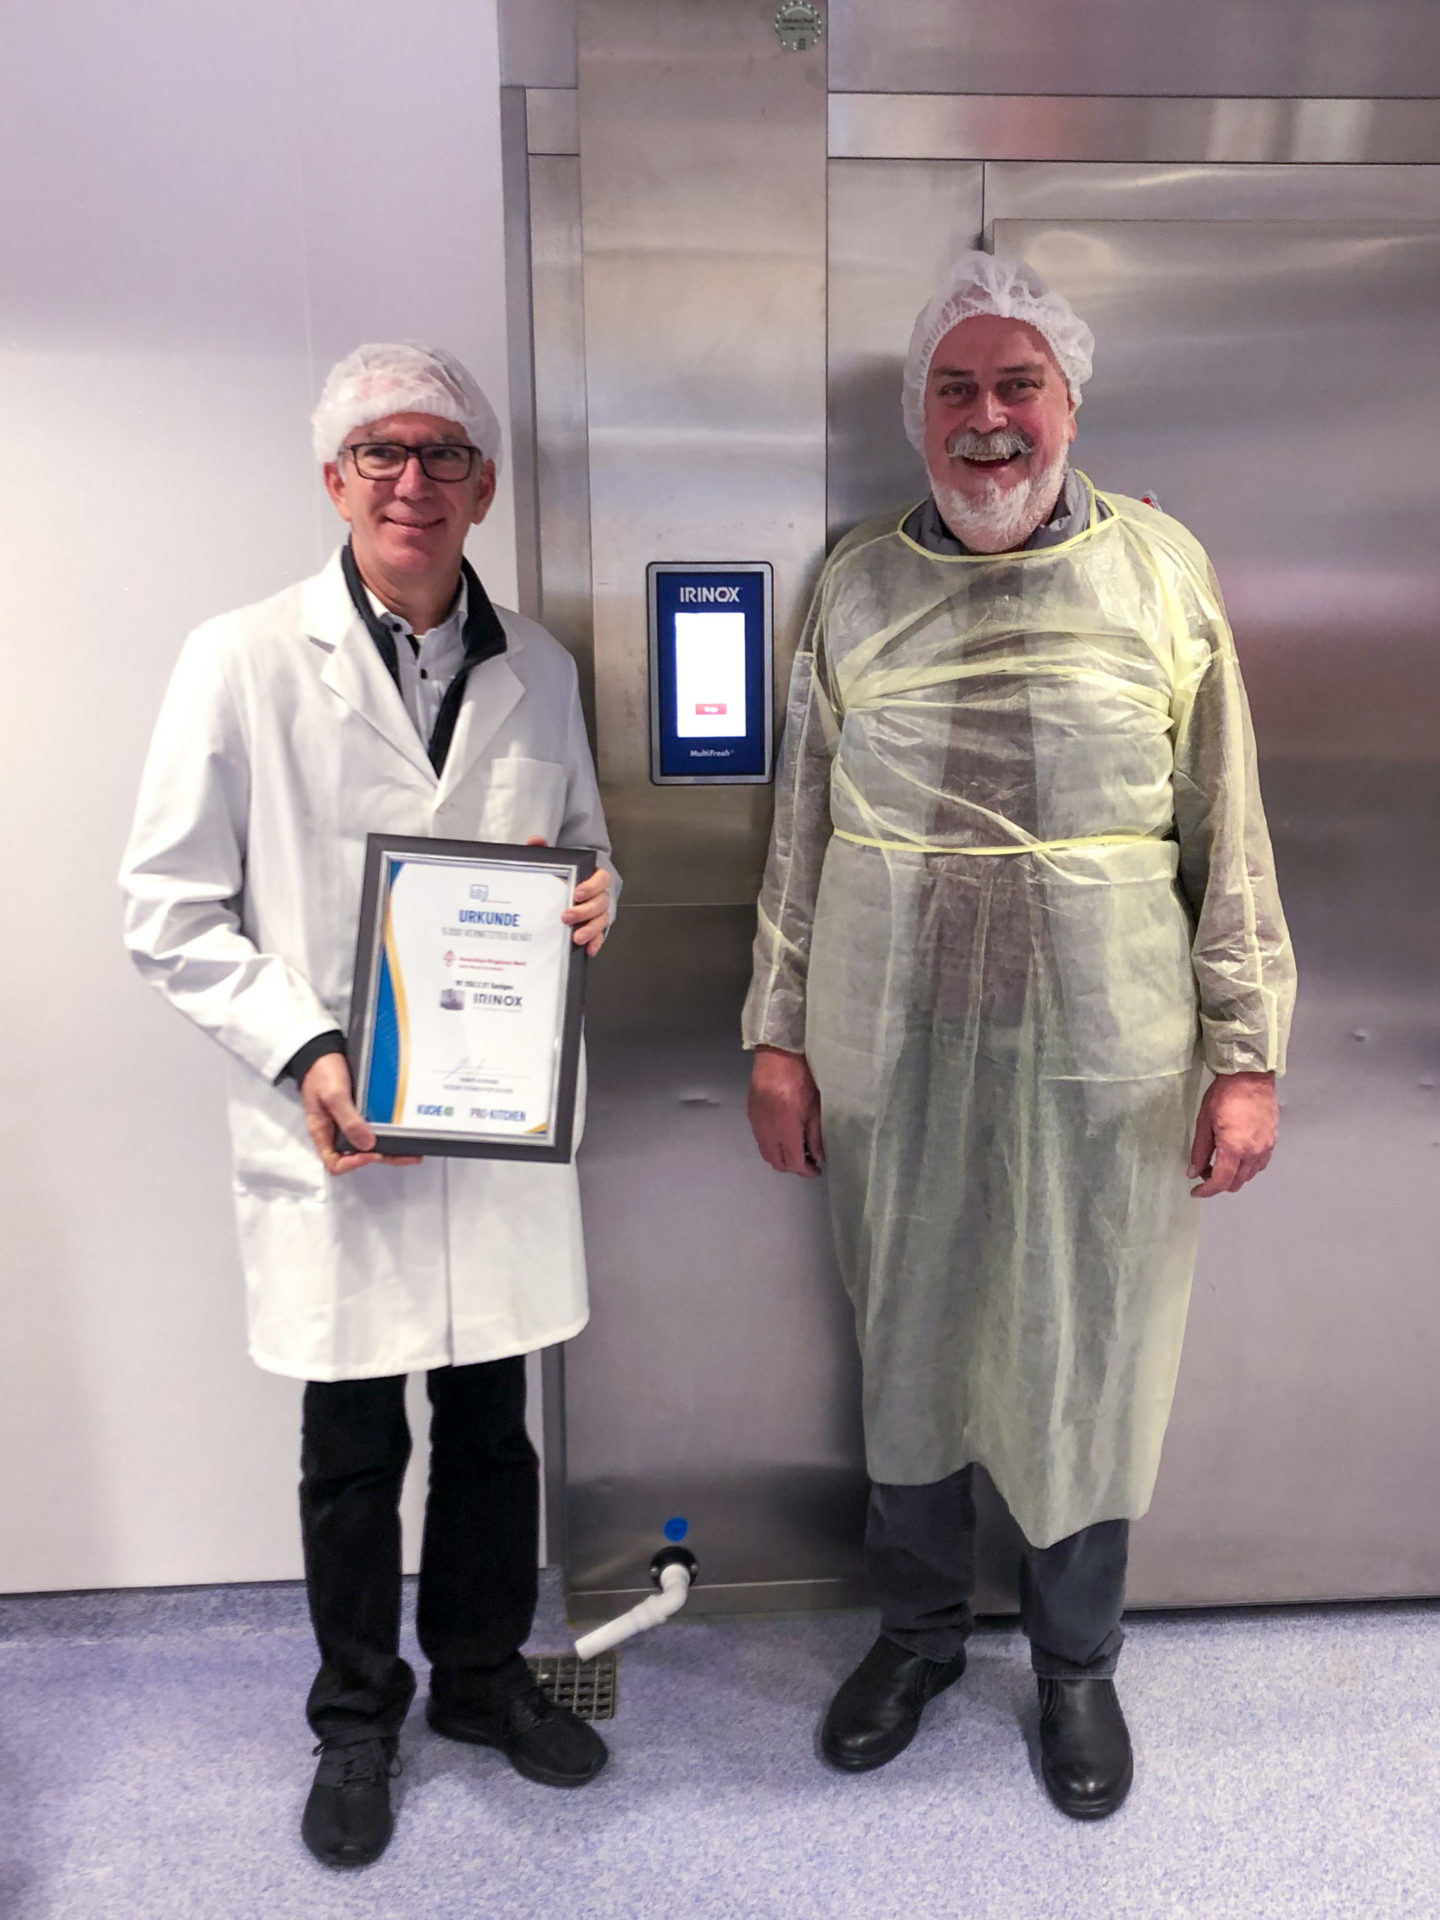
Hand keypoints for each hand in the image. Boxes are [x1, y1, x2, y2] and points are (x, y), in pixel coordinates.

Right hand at [299, 1055, 422, 1175]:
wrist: (322, 1051)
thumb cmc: (321, 1071)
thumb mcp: (334, 1095)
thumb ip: (348, 1119)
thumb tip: (367, 1144)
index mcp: (323, 1132)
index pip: (334, 1163)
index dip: (353, 1164)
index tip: (371, 1153)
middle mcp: (334, 1131)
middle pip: (356, 1155)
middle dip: (381, 1157)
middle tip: (406, 1155)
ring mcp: (346, 1122)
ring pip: (366, 1144)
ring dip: (387, 1149)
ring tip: (410, 1150)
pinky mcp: (356, 1112)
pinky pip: (370, 1128)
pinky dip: (385, 1133)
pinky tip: (400, 1132)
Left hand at [525, 835, 610, 955]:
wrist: (558, 894)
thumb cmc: (559, 879)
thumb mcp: (551, 865)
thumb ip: (543, 852)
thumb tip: (535, 841)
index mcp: (591, 878)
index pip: (601, 879)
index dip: (591, 886)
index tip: (576, 893)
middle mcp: (598, 896)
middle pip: (601, 902)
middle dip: (585, 911)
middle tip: (567, 916)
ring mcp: (597, 914)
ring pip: (601, 921)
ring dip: (591, 929)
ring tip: (576, 937)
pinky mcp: (594, 929)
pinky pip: (599, 937)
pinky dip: (596, 943)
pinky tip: (588, 950)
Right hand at [748, 1045, 823, 1177]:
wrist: (777, 1055)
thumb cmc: (801, 1076)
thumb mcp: (815, 1107)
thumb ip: (815, 1135)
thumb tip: (817, 1157)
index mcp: (786, 1128)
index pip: (793, 1162)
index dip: (806, 1171)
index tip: (816, 1169)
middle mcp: (767, 1130)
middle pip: (776, 1162)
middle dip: (793, 1166)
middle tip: (808, 1160)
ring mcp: (756, 1124)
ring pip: (766, 1153)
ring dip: (781, 1156)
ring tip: (797, 1147)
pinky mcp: (750, 1115)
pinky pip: (760, 1139)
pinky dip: (773, 1144)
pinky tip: (785, 1134)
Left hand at [1188, 1070, 1277, 1197]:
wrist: (1250, 1076)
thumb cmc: (1223, 1096)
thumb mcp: (1204, 1122)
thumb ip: (1200, 1151)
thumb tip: (1193, 1172)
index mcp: (1234, 1149)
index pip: (1221, 1182)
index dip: (1207, 1191)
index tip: (1196, 1191)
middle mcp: (1254, 1153)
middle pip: (1237, 1183)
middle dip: (1219, 1183)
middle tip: (1205, 1170)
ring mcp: (1266, 1148)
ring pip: (1249, 1175)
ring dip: (1233, 1175)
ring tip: (1220, 1162)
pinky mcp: (1273, 1141)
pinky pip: (1260, 1164)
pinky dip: (1247, 1167)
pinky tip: (1237, 1156)